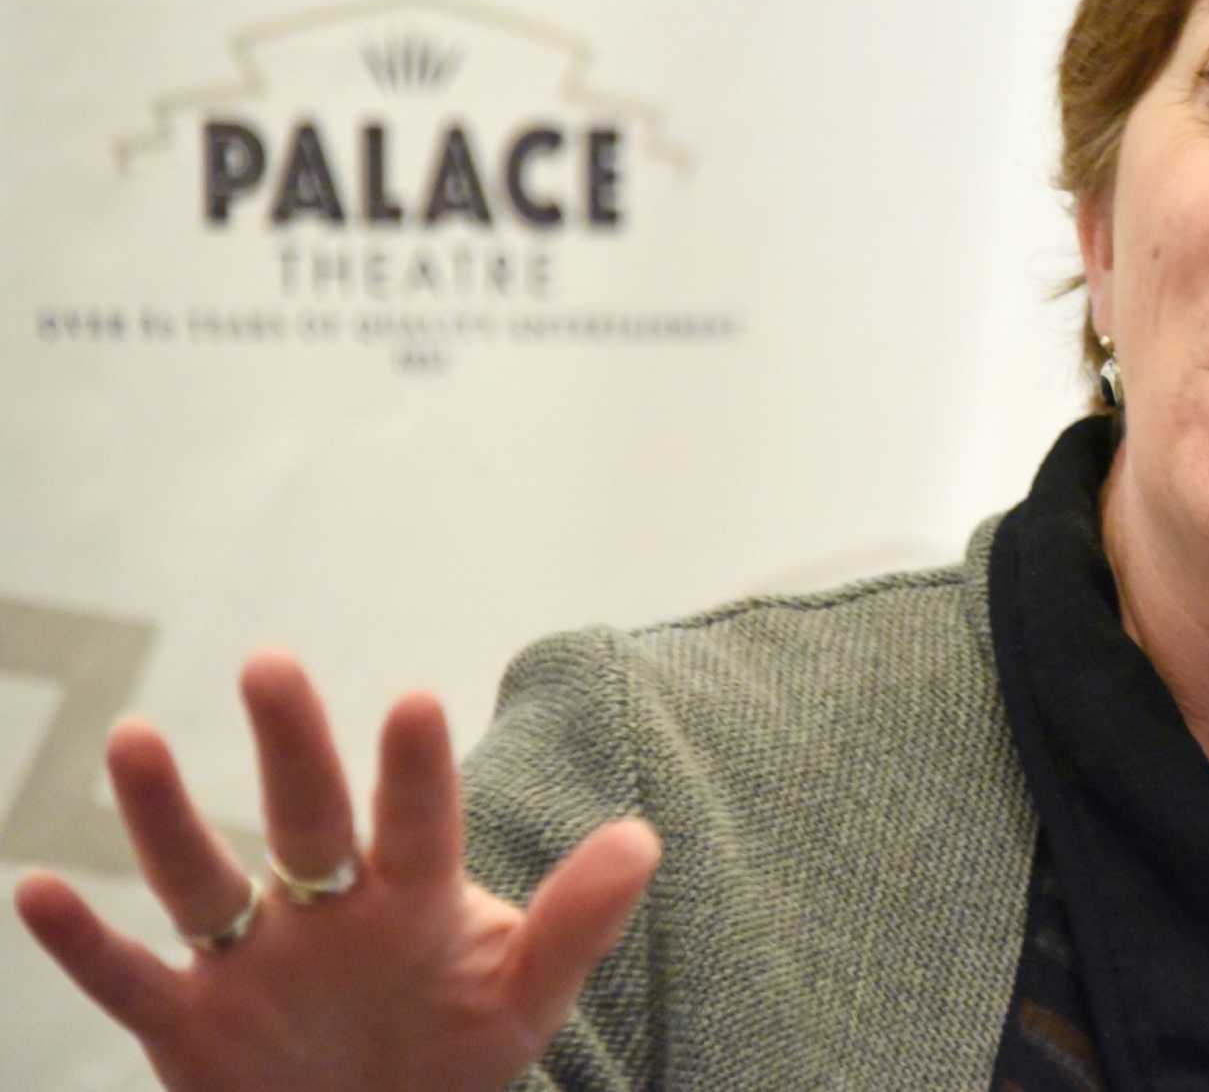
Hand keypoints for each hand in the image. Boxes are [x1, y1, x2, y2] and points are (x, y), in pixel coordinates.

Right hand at [14, 651, 660, 1091]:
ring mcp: (253, 961)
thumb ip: (574, 923)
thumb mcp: (521, 997)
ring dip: (165, 815)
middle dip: (290, 748)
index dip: (415, 772)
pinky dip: (85, 942)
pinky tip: (38, 888)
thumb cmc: (454, 1050)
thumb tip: (644, 838)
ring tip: (132, 738)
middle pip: (305, 818)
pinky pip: (130, 979)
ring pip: (201, 878)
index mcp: (413, 895)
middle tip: (272, 664)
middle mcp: (325, 908)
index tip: (415, 703)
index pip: (418, 823)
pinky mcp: (189, 1027)